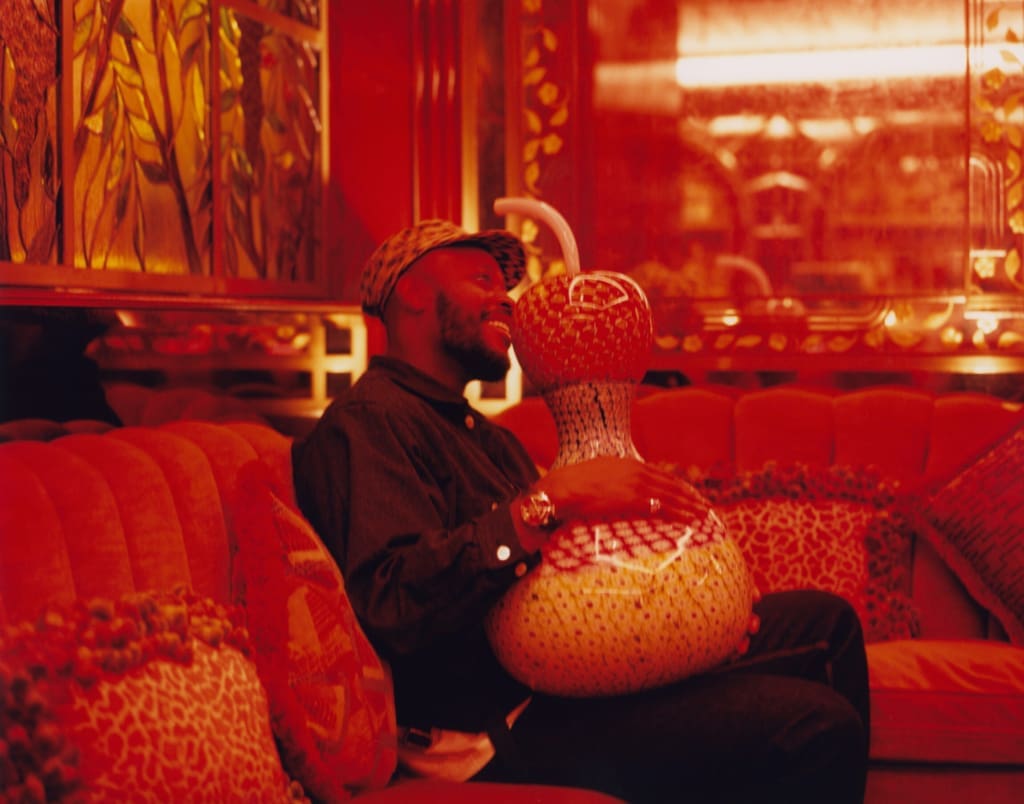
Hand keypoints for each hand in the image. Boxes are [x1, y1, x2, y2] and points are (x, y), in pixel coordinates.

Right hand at [535, 455, 710, 524]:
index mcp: (625, 464)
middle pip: (669, 483)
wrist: (562, 488)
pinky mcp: (633, 498)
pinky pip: (663, 507)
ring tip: (703, 514)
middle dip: (688, 495)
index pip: (658, 473)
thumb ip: (607, 481)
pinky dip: (680, 513)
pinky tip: (690, 520)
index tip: (687, 492)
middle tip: (703, 505)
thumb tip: (609, 490)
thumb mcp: (593, 476)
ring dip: (689, 505)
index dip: (674, 483)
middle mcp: (634, 470)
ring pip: (671, 494)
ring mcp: (635, 483)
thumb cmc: (571, 486)